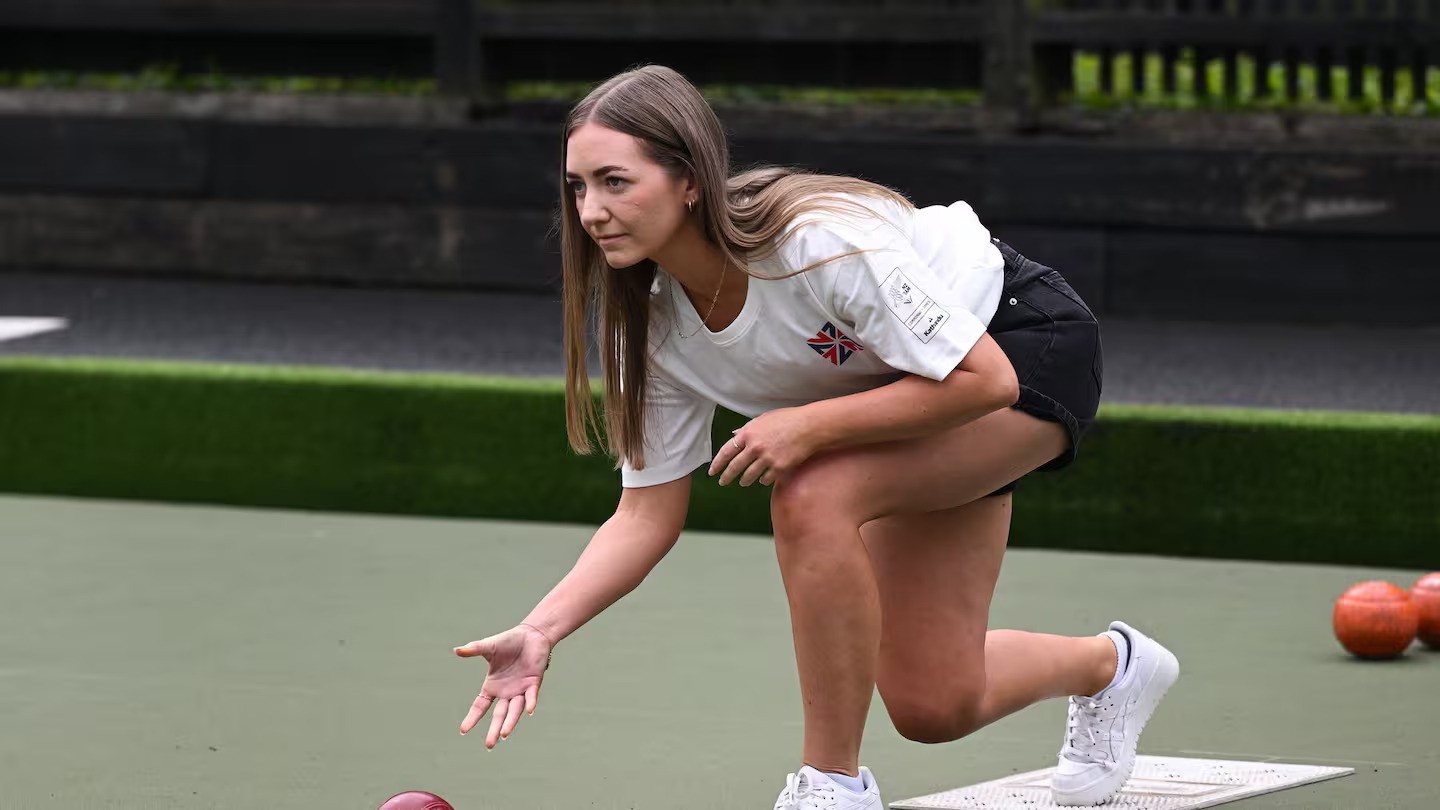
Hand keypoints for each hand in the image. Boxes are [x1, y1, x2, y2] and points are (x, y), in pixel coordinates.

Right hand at [454, 623, 553, 748]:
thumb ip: (474, 650)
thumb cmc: (509, 642)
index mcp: (492, 687)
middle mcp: (506, 692)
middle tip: (489, 745)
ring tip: (504, 734)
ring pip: (514, 710)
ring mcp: (520, 690)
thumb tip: (456, 650)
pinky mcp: (533, 683)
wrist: (531, 635)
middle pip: (499, 715)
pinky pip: (531, 696)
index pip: (480, 706)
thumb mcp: (489, 647)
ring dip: (510, 722)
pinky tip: (529, 710)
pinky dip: (530, 702)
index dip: (472, 718)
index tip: (463, 731)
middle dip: (494, 729)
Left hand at [708, 407, 818, 486]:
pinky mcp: (779, 468)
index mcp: (748, 434)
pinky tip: (762, 480)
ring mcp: (767, 459)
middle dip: (727, 477)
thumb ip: (747, 428)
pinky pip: (766, 479)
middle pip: (735, 467)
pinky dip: (763, 480)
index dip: (717, 464)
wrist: (809, 427)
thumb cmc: (787, 420)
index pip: (726, 452)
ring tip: (743, 483)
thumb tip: (734, 434)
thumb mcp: (764, 419)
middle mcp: (755, 447)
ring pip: (749, 476)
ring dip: (745, 481)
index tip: (712, 472)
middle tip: (723, 482)